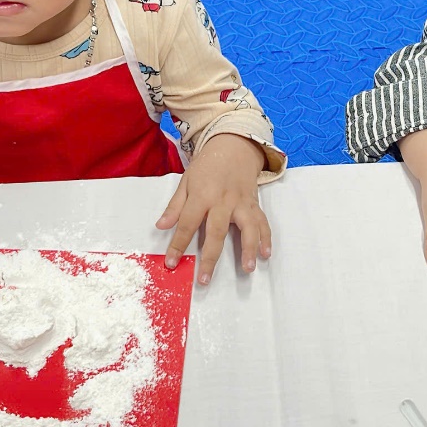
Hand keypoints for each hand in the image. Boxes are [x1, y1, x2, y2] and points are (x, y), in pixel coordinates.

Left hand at [156, 133, 269, 284]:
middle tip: (204, 280)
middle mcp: (223, 201)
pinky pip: (262, 222)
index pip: (187, 224)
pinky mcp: (254, 204)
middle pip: (216, 232)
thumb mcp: (186, 182)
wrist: (234, 147)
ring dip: (248, 249)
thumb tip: (160, 227)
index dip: (178, 245)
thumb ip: (174, 206)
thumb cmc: (207, 166)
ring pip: (247, 227)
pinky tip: (265, 254)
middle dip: (210, 258)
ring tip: (248, 269)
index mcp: (202, 195)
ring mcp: (241, 203)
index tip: (171, 263)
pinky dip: (266, 238)